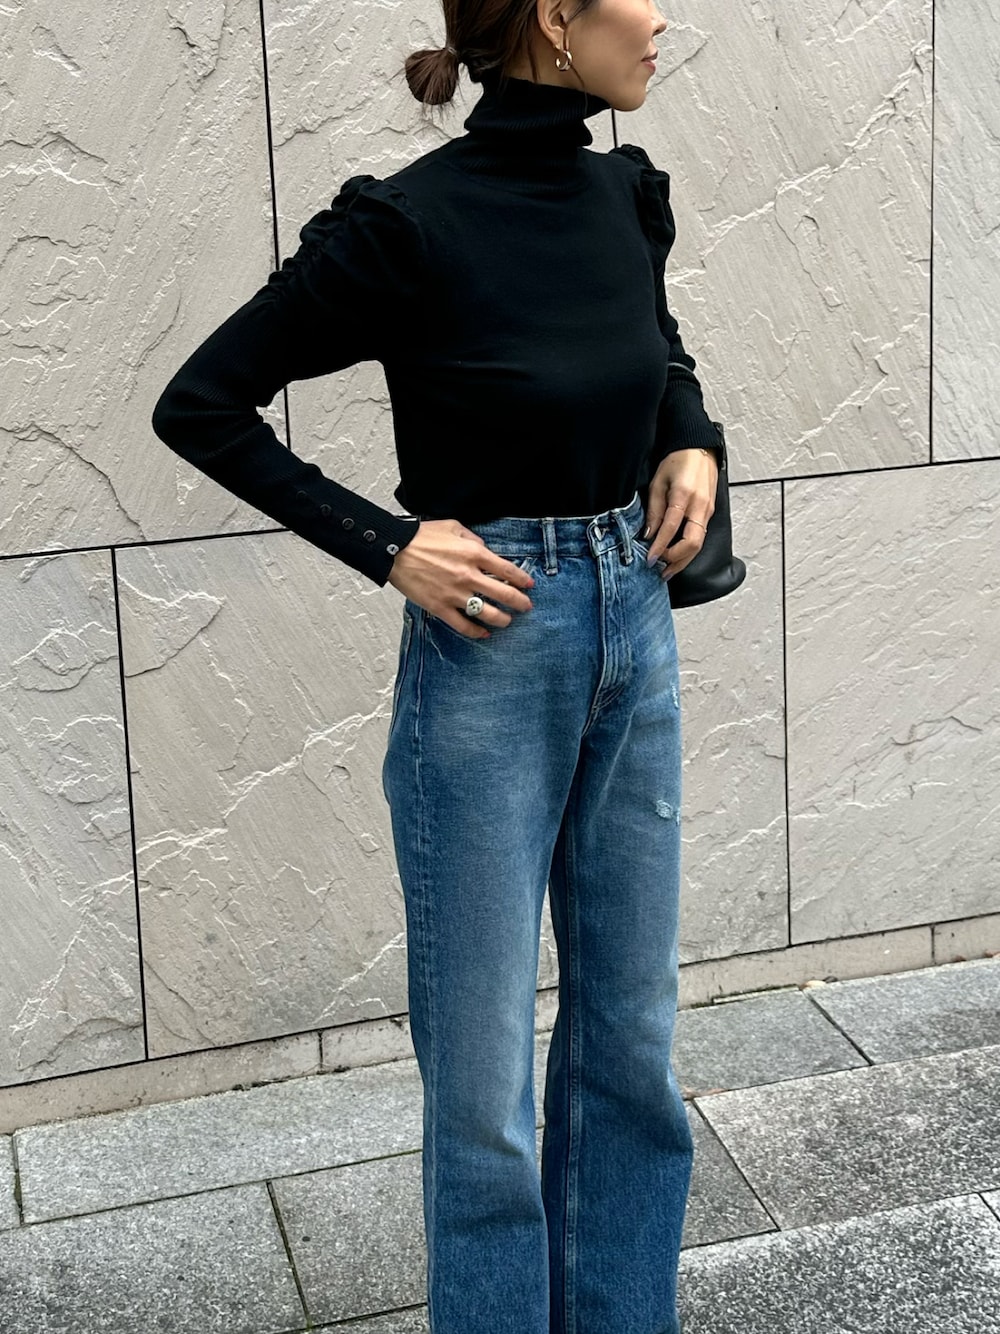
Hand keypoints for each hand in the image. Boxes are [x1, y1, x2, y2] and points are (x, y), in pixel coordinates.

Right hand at [387, 519, 534, 639]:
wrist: (394, 550)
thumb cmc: (421, 537)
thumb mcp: (453, 527)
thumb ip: (473, 539)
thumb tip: (485, 549)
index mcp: (474, 554)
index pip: (507, 570)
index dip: (522, 579)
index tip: (529, 585)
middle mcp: (468, 575)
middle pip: (504, 594)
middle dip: (520, 602)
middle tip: (526, 606)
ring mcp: (455, 594)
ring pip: (487, 613)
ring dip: (502, 619)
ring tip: (507, 621)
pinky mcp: (440, 607)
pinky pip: (463, 625)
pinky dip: (476, 632)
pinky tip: (483, 633)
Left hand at [642, 448, 718, 579]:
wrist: (699, 449)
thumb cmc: (678, 461)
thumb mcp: (658, 482)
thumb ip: (654, 510)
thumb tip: (648, 534)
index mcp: (684, 495)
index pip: (671, 528)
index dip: (660, 546)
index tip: (649, 559)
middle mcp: (700, 505)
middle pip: (692, 543)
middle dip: (675, 560)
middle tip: (659, 569)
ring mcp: (708, 510)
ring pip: (699, 544)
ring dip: (683, 560)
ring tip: (667, 570)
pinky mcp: (710, 513)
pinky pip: (700, 537)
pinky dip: (688, 550)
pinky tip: (677, 557)